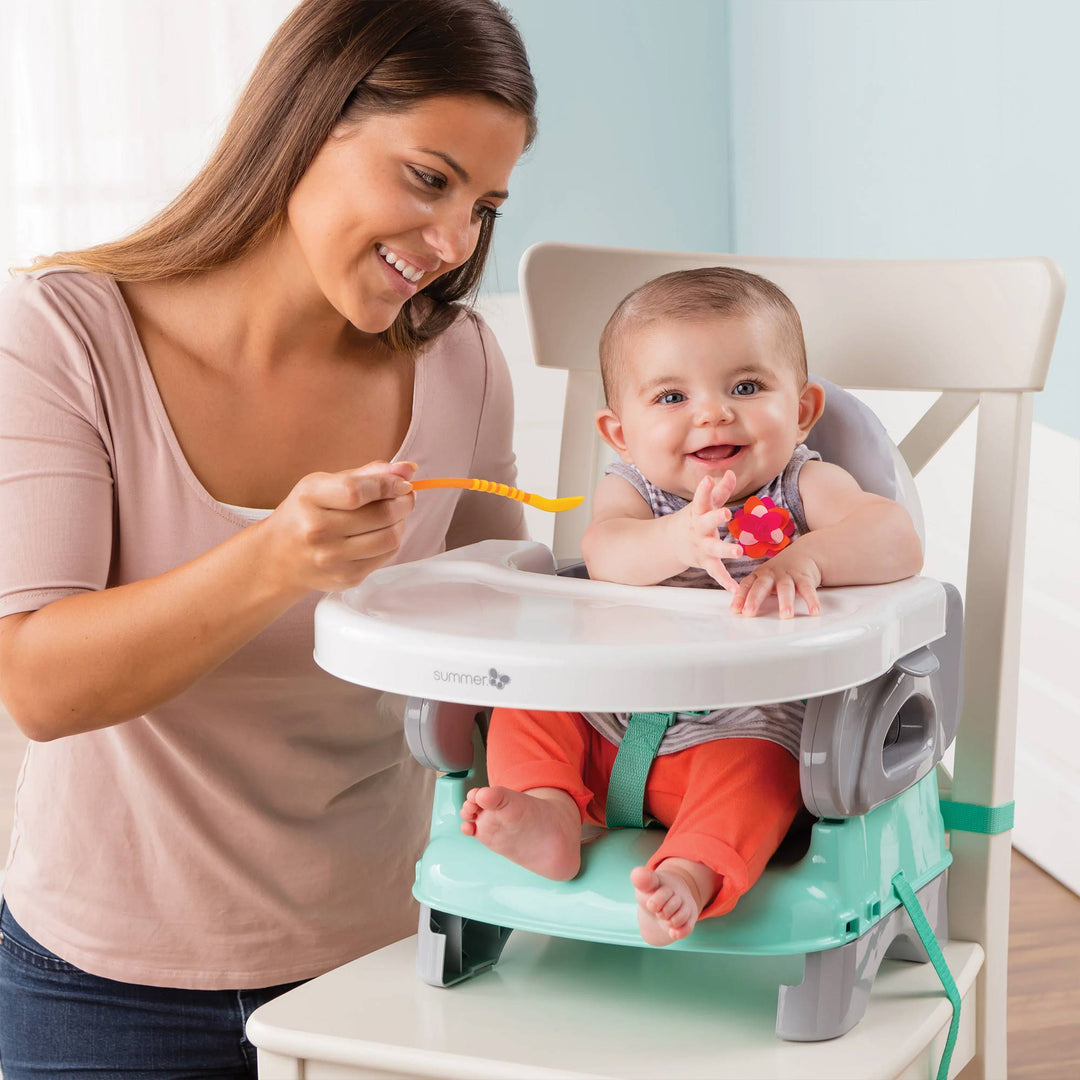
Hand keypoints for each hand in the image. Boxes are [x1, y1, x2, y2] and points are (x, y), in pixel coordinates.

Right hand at [261, 460, 416, 592]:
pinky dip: (391, 541)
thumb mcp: (324, 484)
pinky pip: (386, 556)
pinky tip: (380, 532)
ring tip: (394, 514)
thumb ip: (367, 474)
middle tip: (405, 496)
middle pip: (382, 515)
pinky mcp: (347, 578)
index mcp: (310, 498)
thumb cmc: (305, 514)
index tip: (403, 482)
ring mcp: (332, 559)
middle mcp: (318, 531)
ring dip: (401, 522)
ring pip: (390, 538)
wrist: (278, 558)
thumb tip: (408, 469)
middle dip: (403, 502)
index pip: (357, 491)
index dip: (388, 485)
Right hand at [677, 472, 743, 590]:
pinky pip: (716, 572)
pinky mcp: (705, 561)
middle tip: (727, 512)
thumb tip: (731, 473)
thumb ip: (720, 490)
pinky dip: (725, 581)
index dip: (704, 489)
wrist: (672, 543)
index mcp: (698, 512)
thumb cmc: (695, 519)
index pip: (700, 498)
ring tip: (738, 552)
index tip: (708, 479)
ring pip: (713, 548)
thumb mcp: (704, 505)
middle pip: (706, 522)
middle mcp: (698, 529)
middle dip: (716, 517)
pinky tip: (735, 588)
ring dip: (725, 549)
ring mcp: (701, 546)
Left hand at [729, 542, 821, 618]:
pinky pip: (808, 589)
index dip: (739, 597)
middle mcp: (771, 574)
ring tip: (785, 615)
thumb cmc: (779, 573)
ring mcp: (788, 575)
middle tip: (749, 612)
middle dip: (754, 599)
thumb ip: (752, 593)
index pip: (746, 585)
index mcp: (759, 575)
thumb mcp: (764, 580)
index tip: (735, 610)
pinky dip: (812, 600)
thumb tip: (737, 612)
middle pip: (761, 586)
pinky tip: (814, 611)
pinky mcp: (804, 578)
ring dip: (785, 602)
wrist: (804, 554)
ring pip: (786, 588)